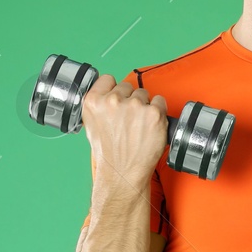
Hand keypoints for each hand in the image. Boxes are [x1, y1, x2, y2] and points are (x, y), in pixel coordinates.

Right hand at [80, 74, 168, 189]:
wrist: (123, 172)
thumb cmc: (109, 153)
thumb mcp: (91, 125)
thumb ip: (99, 105)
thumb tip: (108, 93)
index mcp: (94, 101)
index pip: (108, 79)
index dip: (114, 90)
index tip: (118, 100)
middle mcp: (113, 101)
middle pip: (128, 86)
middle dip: (129, 100)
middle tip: (129, 121)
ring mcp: (134, 106)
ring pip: (144, 94)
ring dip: (144, 107)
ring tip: (139, 127)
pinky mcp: (154, 114)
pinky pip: (160, 102)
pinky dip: (158, 113)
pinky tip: (150, 127)